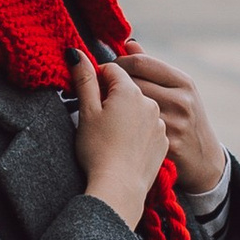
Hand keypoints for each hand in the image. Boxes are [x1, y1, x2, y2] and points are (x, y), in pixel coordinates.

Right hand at [70, 52, 170, 224]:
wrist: (119, 186)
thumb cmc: (98, 150)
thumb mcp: (86, 112)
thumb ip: (84, 79)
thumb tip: (76, 53)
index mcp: (130, 91)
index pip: (113, 70)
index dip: (97, 79)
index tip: (89, 95)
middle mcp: (150, 102)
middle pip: (129, 87)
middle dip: (113, 95)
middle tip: (98, 117)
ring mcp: (159, 122)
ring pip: (140, 107)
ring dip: (127, 112)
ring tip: (112, 134)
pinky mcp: (163, 140)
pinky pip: (149, 126)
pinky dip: (137, 129)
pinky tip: (125, 144)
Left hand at [116, 46, 226, 196]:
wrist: (203, 160)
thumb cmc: (185, 119)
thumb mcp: (177, 90)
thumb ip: (151, 66)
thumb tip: (129, 43)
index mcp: (183, 82)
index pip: (140, 62)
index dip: (116, 64)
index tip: (106, 70)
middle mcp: (181, 100)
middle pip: (132, 83)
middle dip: (112, 85)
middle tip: (99, 88)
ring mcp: (175, 123)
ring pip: (130, 107)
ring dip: (112, 105)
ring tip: (104, 105)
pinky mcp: (167, 145)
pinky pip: (134, 131)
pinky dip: (119, 126)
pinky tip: (114, 127)